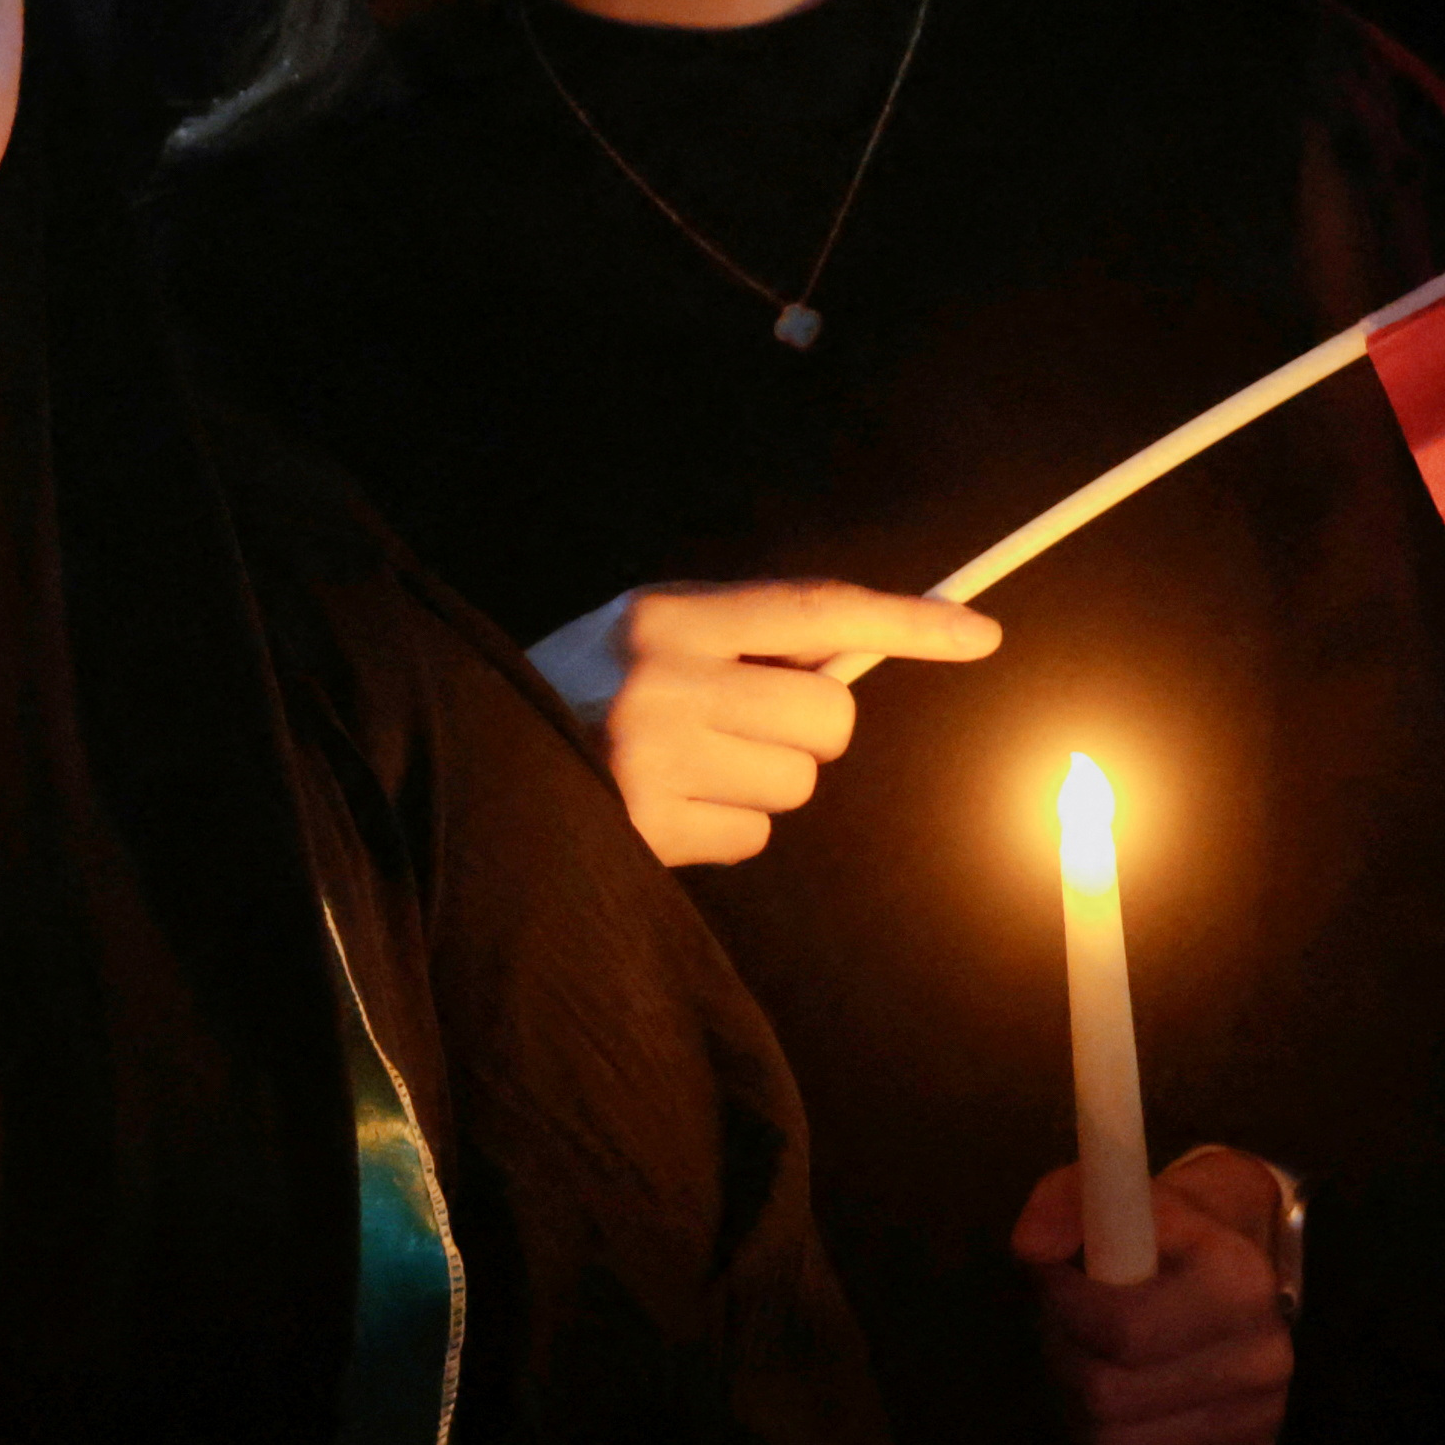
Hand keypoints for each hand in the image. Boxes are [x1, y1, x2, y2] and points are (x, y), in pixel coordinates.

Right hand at [524, 578, 997, 864]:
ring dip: (759, 782)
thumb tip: (857, 655)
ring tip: (684, 767)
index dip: (905, 623)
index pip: (814, 608)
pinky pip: (752, 836)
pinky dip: (723, 828)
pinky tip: (665, 807)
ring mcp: (652, 761)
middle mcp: (662, 681)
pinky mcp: (645, 831)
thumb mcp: (644, 633)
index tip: (980, 634)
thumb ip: (740, 636)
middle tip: (742, 725)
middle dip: (807, 730)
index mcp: (666, 615)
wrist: (464, 755)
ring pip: (795, 786)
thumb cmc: (578, 687)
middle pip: (826, 716)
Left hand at [1014, 1142, 1297, 1444]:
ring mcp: (1262, 1417)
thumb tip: (1033, 1247)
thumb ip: (1060, 1205)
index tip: (1053, 1281)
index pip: (1121, 1331)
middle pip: (1108, 1398)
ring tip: (1093, 1367)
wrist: (1230, 1273)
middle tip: (1068, 1332)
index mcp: (1237, 1279)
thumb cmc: (1153, 1234)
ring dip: (1080, 1416)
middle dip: (1066, 1364)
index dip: (1065, 1310)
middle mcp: (1264, 1356)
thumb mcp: (1100, 1195)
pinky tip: (1124, 1412)